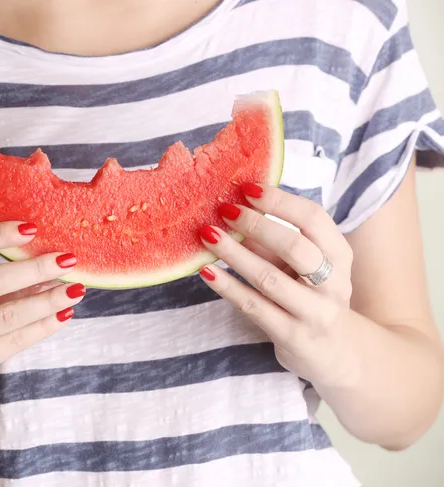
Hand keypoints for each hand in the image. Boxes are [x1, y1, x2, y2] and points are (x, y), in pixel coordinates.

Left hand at [198, 183, 358, 388]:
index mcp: (339, 254)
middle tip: (223, 210)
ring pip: (269, 278)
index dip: (280, 201)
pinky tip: (206, 270)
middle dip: (256, 225)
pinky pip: (253, 306)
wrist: (337, 353)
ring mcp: (314, 312)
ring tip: (207, 235)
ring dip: (234, 254)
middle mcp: (333, 282)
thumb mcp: (303, 266)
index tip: (246, 188)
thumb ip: (274, 241)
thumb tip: (232, 207)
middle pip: (295, 247)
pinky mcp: (292, 336)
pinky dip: (227, 286)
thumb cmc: (311, 296)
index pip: (314, 219)